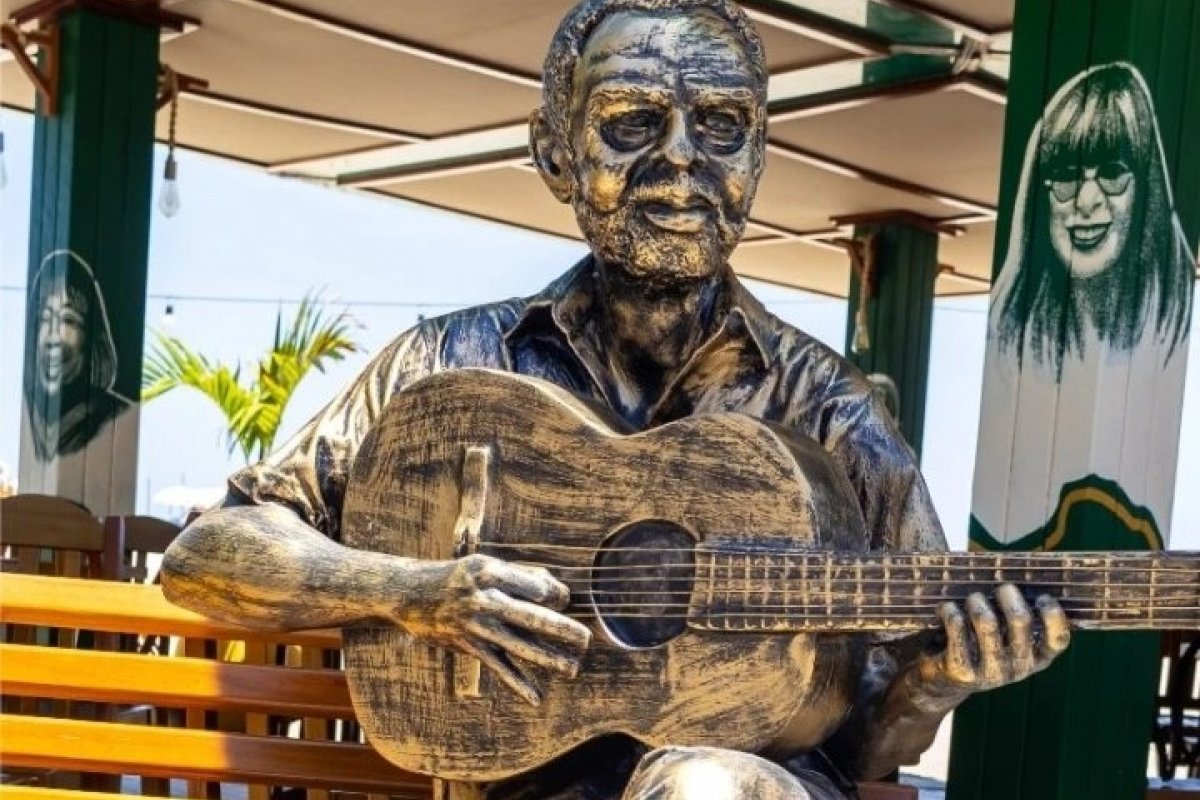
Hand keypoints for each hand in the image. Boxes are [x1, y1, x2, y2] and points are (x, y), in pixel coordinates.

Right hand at [389, 554, 590, 705]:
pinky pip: (498, 667)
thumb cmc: (458, 577)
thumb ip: (521, 576)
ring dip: (548, 659)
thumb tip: (555, 593)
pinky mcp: (469, 646)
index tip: (563, 600)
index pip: (534, 588)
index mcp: (490, 573)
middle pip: (531, 617)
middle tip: (586, 640)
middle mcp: (483, 599)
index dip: (555, 595)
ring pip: (519, 646)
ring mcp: (476, 626)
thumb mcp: (485, 565)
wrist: (412, 594)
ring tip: (572, 669)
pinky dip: (518, 683)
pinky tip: (536, 697)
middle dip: (562, 631)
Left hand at [904, 584, 1070, 713]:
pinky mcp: (962, 671)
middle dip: (1008, 595)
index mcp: (1036, 659)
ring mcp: (990, 672)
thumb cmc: (979, 644)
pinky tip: (946, 609)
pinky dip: (950, 610)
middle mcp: (1018, 668)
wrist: (942, 682)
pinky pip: (957, 626)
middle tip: (1000, 589)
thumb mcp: (1004, 635)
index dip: (1053, 615)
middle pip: (1020, 619)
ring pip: (986, 620)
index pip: (1057, 640)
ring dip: (976, 601)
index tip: (1043, 597)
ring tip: (971, 599)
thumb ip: (1015, 613)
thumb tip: (1021, 575)